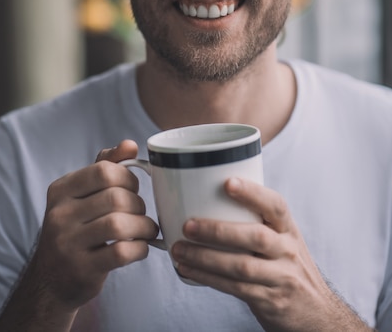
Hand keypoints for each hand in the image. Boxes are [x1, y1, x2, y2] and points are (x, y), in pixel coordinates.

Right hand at [31, 140, 157, 310]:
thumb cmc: (76, 228)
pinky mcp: (81, 269)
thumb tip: (130, 145)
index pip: (104, 171)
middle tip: (140, 213)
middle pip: (115, 197)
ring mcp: (68, 244)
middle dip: (138, 204)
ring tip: (146, 230)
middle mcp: (60, 214)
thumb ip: (106, 166)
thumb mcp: (81, 194)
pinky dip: (139, 248)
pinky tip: (139, 247)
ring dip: (143, 226)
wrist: (51, 279)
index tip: (132, 189)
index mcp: (61, 189)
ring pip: (119, 224)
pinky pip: (121, 252)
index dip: (128, 178)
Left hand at [171, 178, 371, 331]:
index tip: (227, 182)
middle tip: (187, 225)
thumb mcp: (283, 240)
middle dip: (218, 230)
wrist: (317, 314)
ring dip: (205, 258)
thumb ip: (257, 221)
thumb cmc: (288, 268)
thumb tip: (210, 194)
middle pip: (255, 236)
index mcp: (289, 229)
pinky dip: (207, 278)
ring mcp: (281, 277)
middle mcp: (288, 251)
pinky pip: (234, 288)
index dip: (252, 192)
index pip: (276, 205)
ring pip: (241, 266)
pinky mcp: (269, 301)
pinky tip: (188, 270)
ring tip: (179, 249)